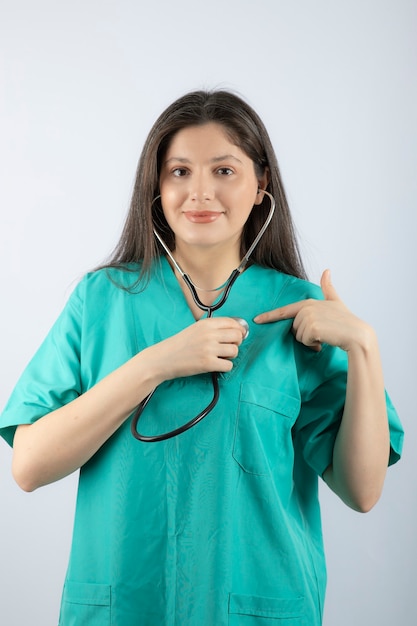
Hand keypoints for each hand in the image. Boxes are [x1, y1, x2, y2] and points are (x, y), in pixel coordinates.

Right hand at [148, 317, 246, 381]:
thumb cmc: (179, 344)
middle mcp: (209, 334)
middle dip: (236, 343)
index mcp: (206, 323)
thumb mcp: (195, 329)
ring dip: (230, 356)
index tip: (237, 336)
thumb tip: (237, 331)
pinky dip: (225, 367)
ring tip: (220, 357)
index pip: (233, 323)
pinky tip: (216, 365)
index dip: (238, 330)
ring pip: (235, 351)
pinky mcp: (208, 363)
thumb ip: (213, 328)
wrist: (164, 358)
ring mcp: (209, 349)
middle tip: (228, 348)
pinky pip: (229, 365)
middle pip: (237, 336)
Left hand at [254, 270, 371, 351]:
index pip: (285, 311)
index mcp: (308, 302)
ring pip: (298, 336)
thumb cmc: (346, 321)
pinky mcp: (311, 328)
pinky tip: (325, 340)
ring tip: (324, 336)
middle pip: (293, 328)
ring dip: (310, 340)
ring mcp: (308, 317)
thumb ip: (328, 288)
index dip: (269, 316)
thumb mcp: (335, 301)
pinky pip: (304, 341)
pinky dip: (314, 344)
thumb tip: (326, 270)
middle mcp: (306, 308)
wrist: (357, 334)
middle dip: (305, 334)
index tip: (257, 320)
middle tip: (322, 332)